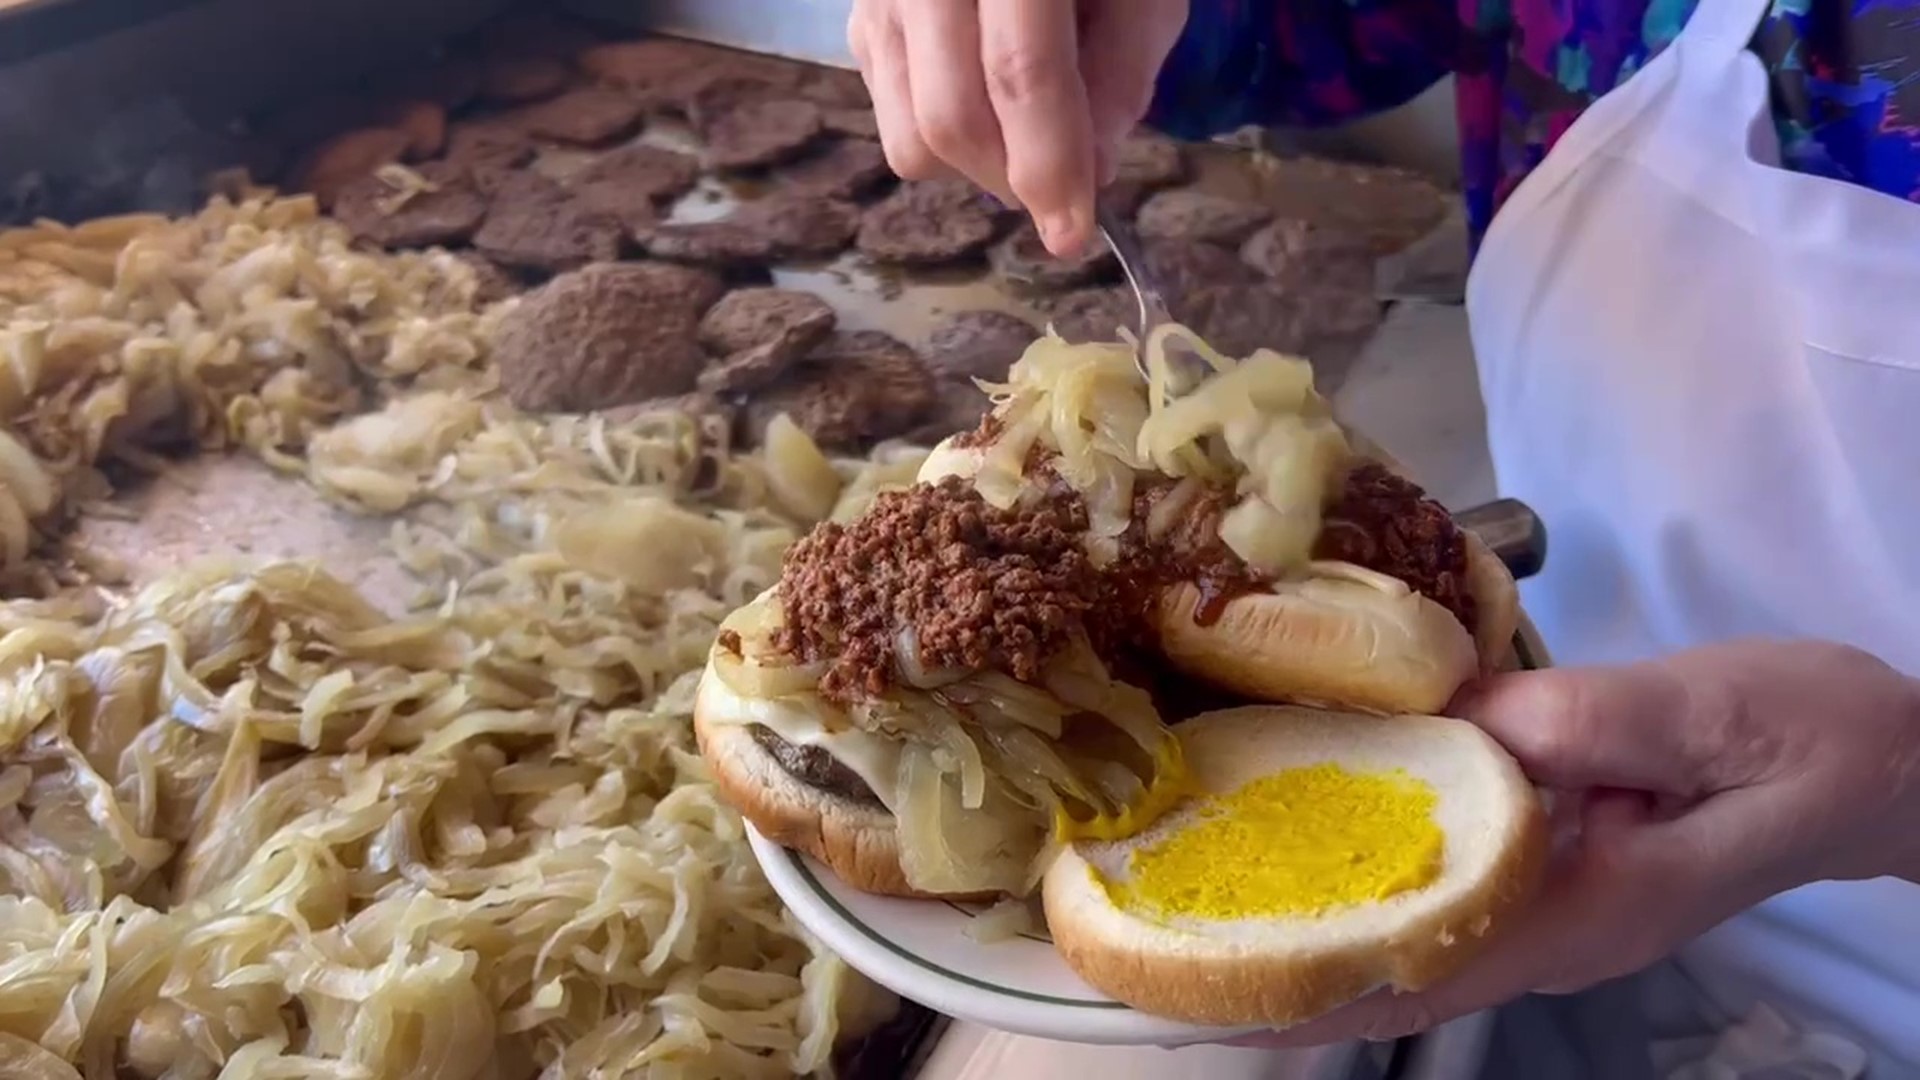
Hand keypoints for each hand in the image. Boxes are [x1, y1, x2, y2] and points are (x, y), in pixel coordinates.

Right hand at [847, 0, 1188, 255]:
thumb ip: (1124, 72)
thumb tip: (1092, 170)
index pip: (1020, 74)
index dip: (1050, 164)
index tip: (1074, 235)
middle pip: (949, 116)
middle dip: (1010, 180)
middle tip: (1058, 190)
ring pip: (907, 132)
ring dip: (974, 169)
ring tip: (1024, 143)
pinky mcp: (858, 11)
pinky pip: (888, 110)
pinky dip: (940, 135)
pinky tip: (982, 102)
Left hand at [1232, 639, 1919, 1047]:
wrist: (1873, 762)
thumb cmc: (1802, 735)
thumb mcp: (1708, 713)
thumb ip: (1586, 721)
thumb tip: (1455, 721)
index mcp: (1583, 907)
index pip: (1420, 961)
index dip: (1314, 970)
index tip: (1214, 965)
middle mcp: (1550, 932)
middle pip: (1392, 971)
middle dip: (1283, 962)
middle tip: (1164, 934)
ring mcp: (1548, 912)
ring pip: (1406, 945)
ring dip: (1309, 931)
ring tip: (1194, 907)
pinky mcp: (1549, 874)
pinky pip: (1435, 900)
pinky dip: (1363, 891)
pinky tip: (1298, 860)